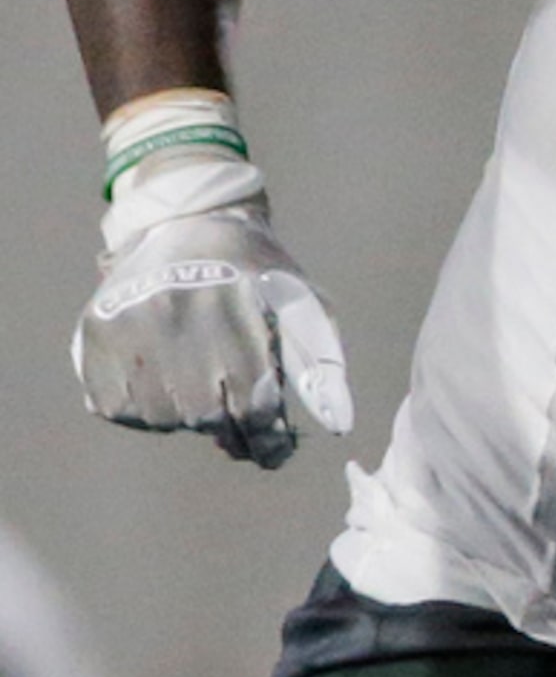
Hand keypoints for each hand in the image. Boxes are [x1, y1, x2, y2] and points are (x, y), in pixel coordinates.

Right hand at [74, 190, 352, 470]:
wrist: (191, 222)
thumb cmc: (258, 274)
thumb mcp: (302, 305)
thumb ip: (320, 366)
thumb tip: (340, 423)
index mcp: (236, 309)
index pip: (253, 404)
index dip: (268, 441)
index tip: (275, 453)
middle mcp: (178, 315)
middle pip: (205, 415)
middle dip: (229, 424)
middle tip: (236, 411)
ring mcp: (131, 323)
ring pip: (161, 417)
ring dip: (185, 417)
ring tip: (199, 386)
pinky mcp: (96, 331)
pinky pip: (115, 406)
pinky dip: (143, 410)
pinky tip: (162, 385)